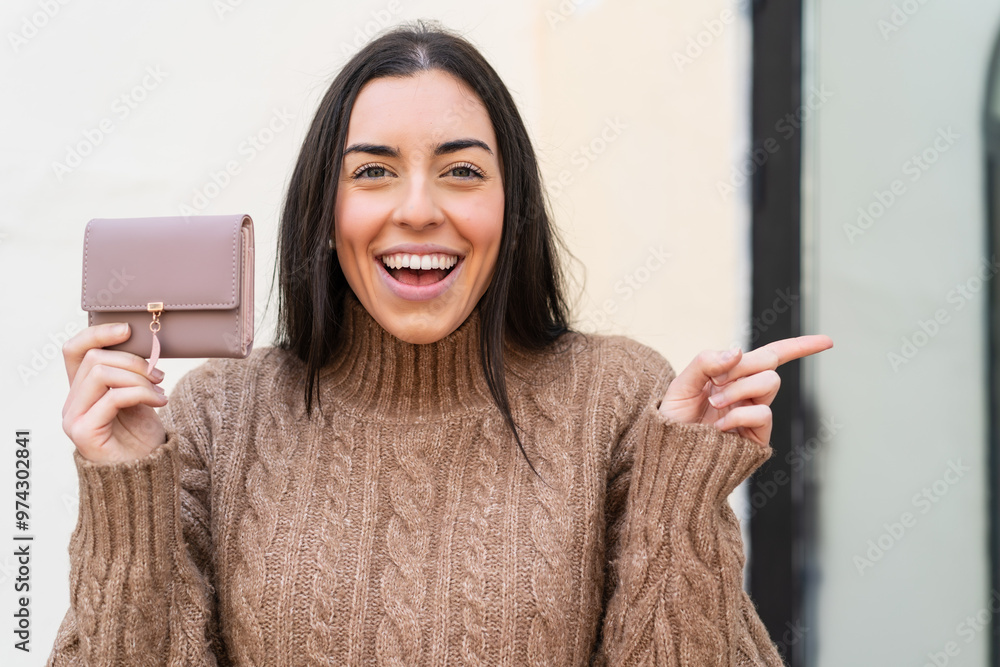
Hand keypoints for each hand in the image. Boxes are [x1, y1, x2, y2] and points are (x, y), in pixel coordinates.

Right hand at [62, 323, 168, 464]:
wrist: (145, 474)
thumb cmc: (141, 436)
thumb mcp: (137, 396)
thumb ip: (129, 375)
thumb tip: (141, 344)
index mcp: (82, 390)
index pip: (75, 349)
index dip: (98, 333)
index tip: (128, 329)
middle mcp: (71, 402)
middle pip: (94, 358)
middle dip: (133, 361)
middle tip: (158, 375)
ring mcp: (73, 417)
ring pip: (101, 373)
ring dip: (139, 378)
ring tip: (160, 392)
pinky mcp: (83, 432)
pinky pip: (112, 397)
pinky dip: (140, 393)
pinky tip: (159, 402)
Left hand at [657, 335, 833, 445]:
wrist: (669, 455)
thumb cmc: (674, 420)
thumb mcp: (682, 384)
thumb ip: (705, 362)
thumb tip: (738, 351)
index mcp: (733, 375)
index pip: (772, 355)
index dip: (800, 346)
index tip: (829, 341)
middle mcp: (749, 392)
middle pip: (769, 361)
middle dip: (742, 365)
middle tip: (715, 382)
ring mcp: (755, 414)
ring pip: (769, 382)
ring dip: (738, 388)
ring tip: (714, 403)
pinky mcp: (758, 436)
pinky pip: (762, 413)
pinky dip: (739, 414)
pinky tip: (719, 426)